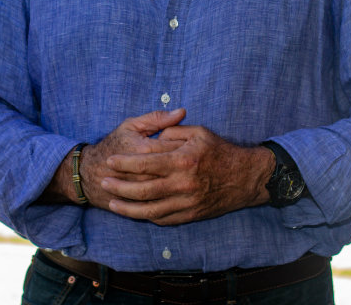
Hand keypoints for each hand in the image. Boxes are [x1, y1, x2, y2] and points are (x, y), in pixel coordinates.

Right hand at [73, 109, 186, 209]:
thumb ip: (157, 119)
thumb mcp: (131, 126)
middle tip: (193, 159)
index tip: (192, 143)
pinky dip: (172, 196)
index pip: (176, 146)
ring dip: (181, 180)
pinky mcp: (140, 204)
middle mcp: (145, 172)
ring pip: (171, 186)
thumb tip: (182, 112)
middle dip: (188, 163)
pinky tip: (176, 188)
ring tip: (185, 173)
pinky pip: (162, 202)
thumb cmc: (113, 146)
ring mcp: (142, 190)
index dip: (188, 144)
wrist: (89, 174)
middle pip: (176, 167)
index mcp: (144, 149)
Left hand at [100, 122, 272, 225]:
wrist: (246, 178)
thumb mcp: (199, 132)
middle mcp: (183, 184)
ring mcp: (187, 202)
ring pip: (150, 210)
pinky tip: (136, 211)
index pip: (145, 163)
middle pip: (142, 190)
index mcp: (183, 160)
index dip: (124, 163)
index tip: (110, 161)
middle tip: (104, 182)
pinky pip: (164, 219)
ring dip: (128, 208)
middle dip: (119, 187)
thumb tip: (153, 135)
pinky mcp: (191, 215)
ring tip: (112, 203)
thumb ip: (173, 131)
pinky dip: (147, 216)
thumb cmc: (221, 151)